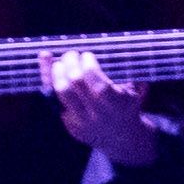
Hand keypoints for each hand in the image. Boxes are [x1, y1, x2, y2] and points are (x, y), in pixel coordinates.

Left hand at [42, 48, 162, 169]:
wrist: (122, 138)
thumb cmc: (129, 106)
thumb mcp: (136, 90)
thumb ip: (125, 71)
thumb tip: (111, 45)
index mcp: (118, 105)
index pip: (99, 86)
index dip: (89, 67)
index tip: (87, 55)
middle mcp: (98, 115)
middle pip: (75, 85)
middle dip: (71, 63)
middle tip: (72, 54)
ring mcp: (81, 122)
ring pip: (61, 93)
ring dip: (56, 72)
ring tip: (59, 62)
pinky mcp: (69, 125)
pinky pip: (55, 100)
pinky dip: (50, 82)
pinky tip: (46, 67)